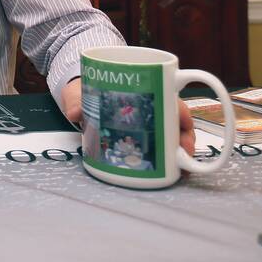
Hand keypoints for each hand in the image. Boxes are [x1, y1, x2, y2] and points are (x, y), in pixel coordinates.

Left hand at [60, 79, 197, 160]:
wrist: (77, 97)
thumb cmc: (84, 90)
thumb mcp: (78, 92)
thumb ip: (75, 100)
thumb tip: (75, 112)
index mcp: (141, 90)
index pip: (169, 98)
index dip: (181, 111)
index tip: (185, 124)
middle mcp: (149, 107)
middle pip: (176, 121)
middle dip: (186, 138)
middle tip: (184, 154)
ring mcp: (147, 124)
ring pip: (172, 136)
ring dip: (180, 151)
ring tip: (181, 168)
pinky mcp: (140, 138)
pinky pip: (159, 147)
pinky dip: (167, 159)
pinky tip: (170, 171)